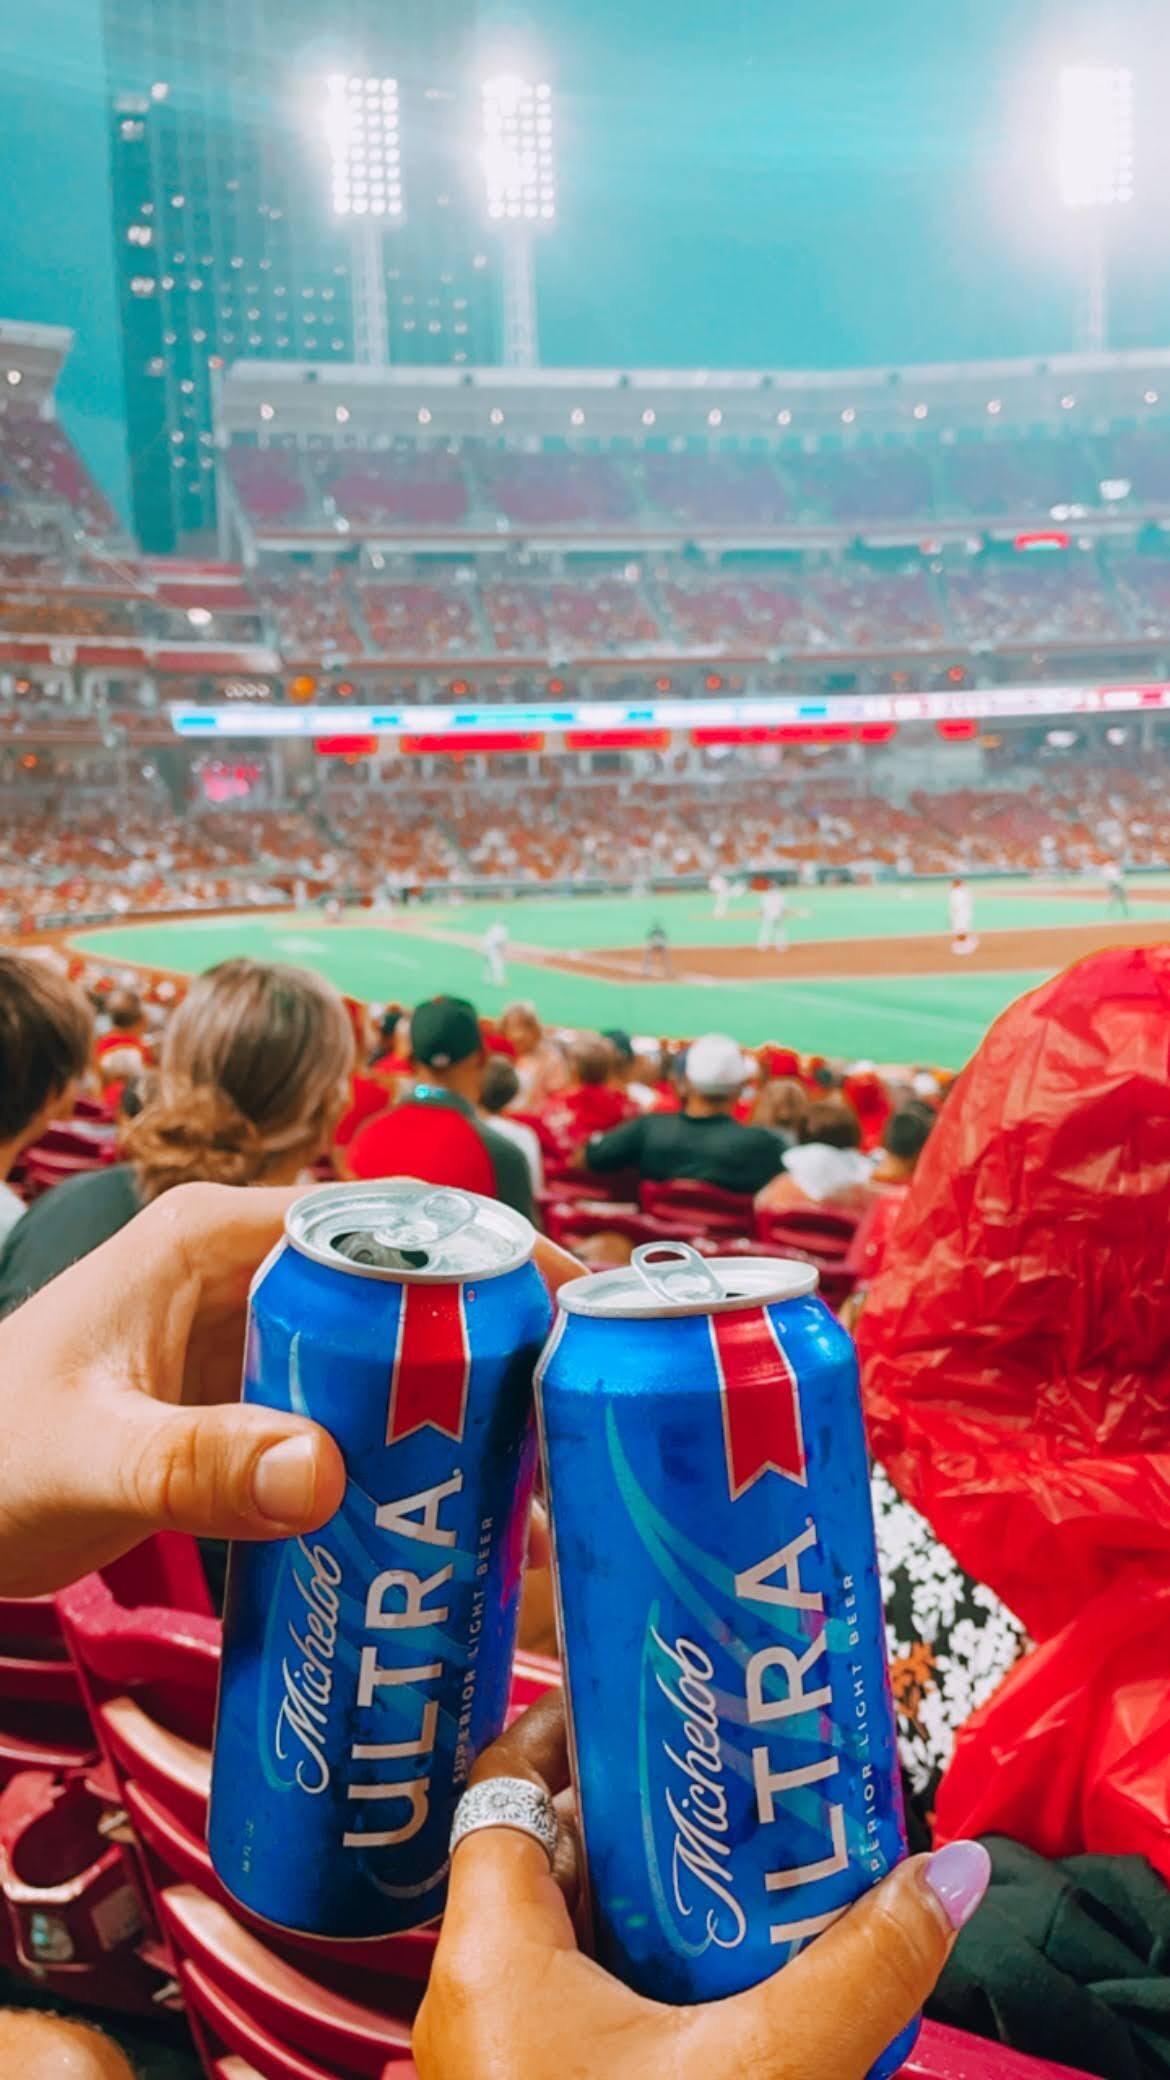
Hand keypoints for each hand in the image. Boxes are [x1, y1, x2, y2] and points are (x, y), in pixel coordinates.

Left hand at [0, 1183, 582, 1597]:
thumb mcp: (87, 1461)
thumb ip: (196, 1466)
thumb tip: (325, 1473)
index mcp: (210, 1239)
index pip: (381, 1218)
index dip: (487, 1249)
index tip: (574, 1303)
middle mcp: (242, 1274)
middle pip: (402, 1287)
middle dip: (494, 1343)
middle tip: (579, 1416)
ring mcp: (246, 1340)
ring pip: (385, 1355)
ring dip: (459, 1411)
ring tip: (543, 1486)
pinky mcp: (244, 1405)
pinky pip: (349, 1414)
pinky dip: (407, 1457)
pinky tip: (453, 1522)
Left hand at [415, 1692, 990, 2079]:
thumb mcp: (759, 2075)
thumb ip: (858, 1971)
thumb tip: (945, 1878)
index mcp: (486, 1956)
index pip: (501, 1781)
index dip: (568, 1725)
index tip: (646, 1697)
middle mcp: (468, 2003)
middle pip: (543, 1856)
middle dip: (640, 1819)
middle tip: (730, 1784)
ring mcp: (493, 2068)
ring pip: (566, 1944)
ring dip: (650, 1908)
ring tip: (745, 1878)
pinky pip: (580, 2018)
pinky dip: (646, 1990)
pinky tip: (729, 1999)